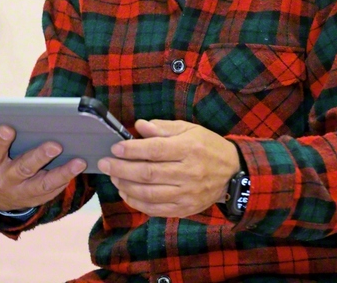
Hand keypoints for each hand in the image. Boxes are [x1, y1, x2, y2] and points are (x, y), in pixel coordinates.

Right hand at [0, 124, 86, 210]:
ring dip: (62, 173)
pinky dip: (65, 180)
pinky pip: (52, 191)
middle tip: (56, 145)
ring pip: (43, 184)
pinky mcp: (35, 199)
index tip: (9, 128)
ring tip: (79, 161)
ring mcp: (21, 192)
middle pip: (23, 168)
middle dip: (40, 157)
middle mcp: (4, 180)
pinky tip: (78, 169)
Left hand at [97, 119, 239, 217]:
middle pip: (148, 173)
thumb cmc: (208, 146)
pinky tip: (126, 193)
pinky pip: (156, 209)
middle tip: (104, 164)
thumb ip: (163, 128)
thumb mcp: (190, 129)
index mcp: (189, 148)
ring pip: (149, 194)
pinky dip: (137, 203)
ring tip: (113, 178)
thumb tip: (139, 126)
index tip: (114, 148)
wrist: (232, 172)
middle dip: (121, 169)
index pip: (155, 150)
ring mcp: (186, 193)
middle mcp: (188, 172)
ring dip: (126, 186)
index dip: (132, 149)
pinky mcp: (185, 209)